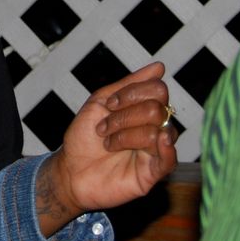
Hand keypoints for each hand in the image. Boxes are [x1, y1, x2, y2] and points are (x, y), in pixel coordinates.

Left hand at [36, 63, 176, 234]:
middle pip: (157, 109)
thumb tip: (160, 67)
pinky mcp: (151, 174)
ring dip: (124, 135)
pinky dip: (167, 149)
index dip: (133, 93)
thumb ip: (129, 84)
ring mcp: (155, 151)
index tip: (110, 104)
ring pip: (157, 131)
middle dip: (124, 116)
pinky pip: (170, 160)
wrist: (69, 170)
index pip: (158, 90)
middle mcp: (155, 128)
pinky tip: (160, 141)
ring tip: (107, 144)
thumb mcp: (101, 102)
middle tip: (103, 128)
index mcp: (144, 110)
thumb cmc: (84, 137)